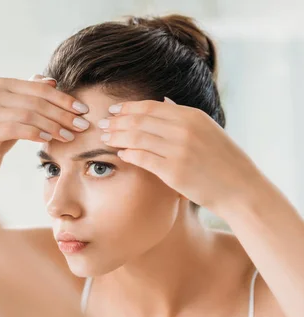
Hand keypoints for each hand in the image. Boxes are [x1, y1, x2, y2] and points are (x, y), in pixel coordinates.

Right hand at [0, 75, 89, 181]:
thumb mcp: (17, 112)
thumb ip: (31, 95)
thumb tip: (52, 81)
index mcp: (1, 85)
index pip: (38, 88)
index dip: (63, 98)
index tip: (83, 110)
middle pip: (36, 101)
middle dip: (62, 113)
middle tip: (82, 125)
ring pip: (28, 115)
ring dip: (53, 125)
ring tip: (69, 135)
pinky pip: (16, 129)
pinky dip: (36, 133)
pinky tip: (49, 140)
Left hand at [100, 98, 262, 215]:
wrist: (241, 189)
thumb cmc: (223, 161)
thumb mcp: (208, 130)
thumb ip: (184, 117)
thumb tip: (164, 102)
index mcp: (192, 116)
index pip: (150, 106)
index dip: (128, 107)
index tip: (113, 110)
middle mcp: (184, 129)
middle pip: (139, 120)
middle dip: (116, 121)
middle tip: (102, 125)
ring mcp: (178, 149)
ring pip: (136, 137)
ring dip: (117, 137)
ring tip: (105, 139)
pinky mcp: (173, 170)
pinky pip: (141, 158)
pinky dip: (128, 154)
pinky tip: (121, 155)